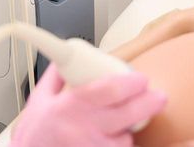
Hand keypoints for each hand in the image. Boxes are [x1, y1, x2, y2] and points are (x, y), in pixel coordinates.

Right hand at [11, 64, 166, 146]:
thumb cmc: (35, 136)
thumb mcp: (38, 101)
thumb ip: (55, 77)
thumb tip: (66, 56)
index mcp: (69, 106)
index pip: (108, 90)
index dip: (130, 83)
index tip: (140, 79)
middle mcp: (83, 129)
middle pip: (128, 113)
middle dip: (149, 103)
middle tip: (158, 97)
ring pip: (126, 137)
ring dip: (131, 128)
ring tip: (125, 123)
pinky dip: (120, 144)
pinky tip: (114, 139)